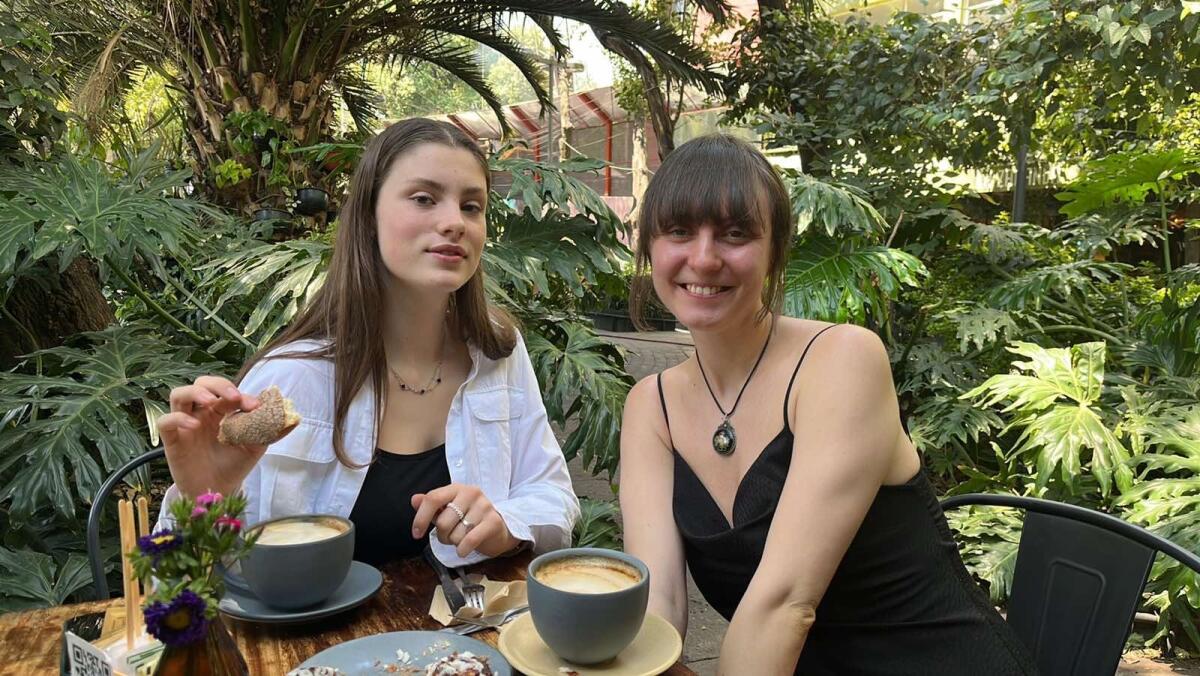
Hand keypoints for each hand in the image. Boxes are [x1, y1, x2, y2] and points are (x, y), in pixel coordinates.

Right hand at [157, 375, 265, 498]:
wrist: (218, 490)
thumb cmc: (234, 464)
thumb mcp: (256, 446)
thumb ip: (270, 431)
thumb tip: (294, 419)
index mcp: (221, 410)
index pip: (226, 391)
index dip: (240, 393)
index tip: (255, 406)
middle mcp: (202, 413)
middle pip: (201, 383)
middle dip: (218, 385)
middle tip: (233, 397)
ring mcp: (185, 424)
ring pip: (179, 394)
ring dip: (195, 392)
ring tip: (211, 402)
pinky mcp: (172, 440)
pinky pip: (165, 421)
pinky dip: (178, 418)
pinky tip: (194, 426)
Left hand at [411, 484, 520, 557]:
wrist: (498, 529)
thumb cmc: (470, 519)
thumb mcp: (449, 511)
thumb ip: (431, 506)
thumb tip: (414, 500)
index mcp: (457, 488)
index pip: (433, 498)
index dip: (420, 518)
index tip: (416, 534)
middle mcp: (471, 493)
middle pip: (443, 522)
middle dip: (442, 536)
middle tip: (450, 535)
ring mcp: (484, 506)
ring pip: (455, 535)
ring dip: (455, 543)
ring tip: (463, 538)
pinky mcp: (493, 522)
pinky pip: (469, 541)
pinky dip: (462, 550)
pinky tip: (463, 550)